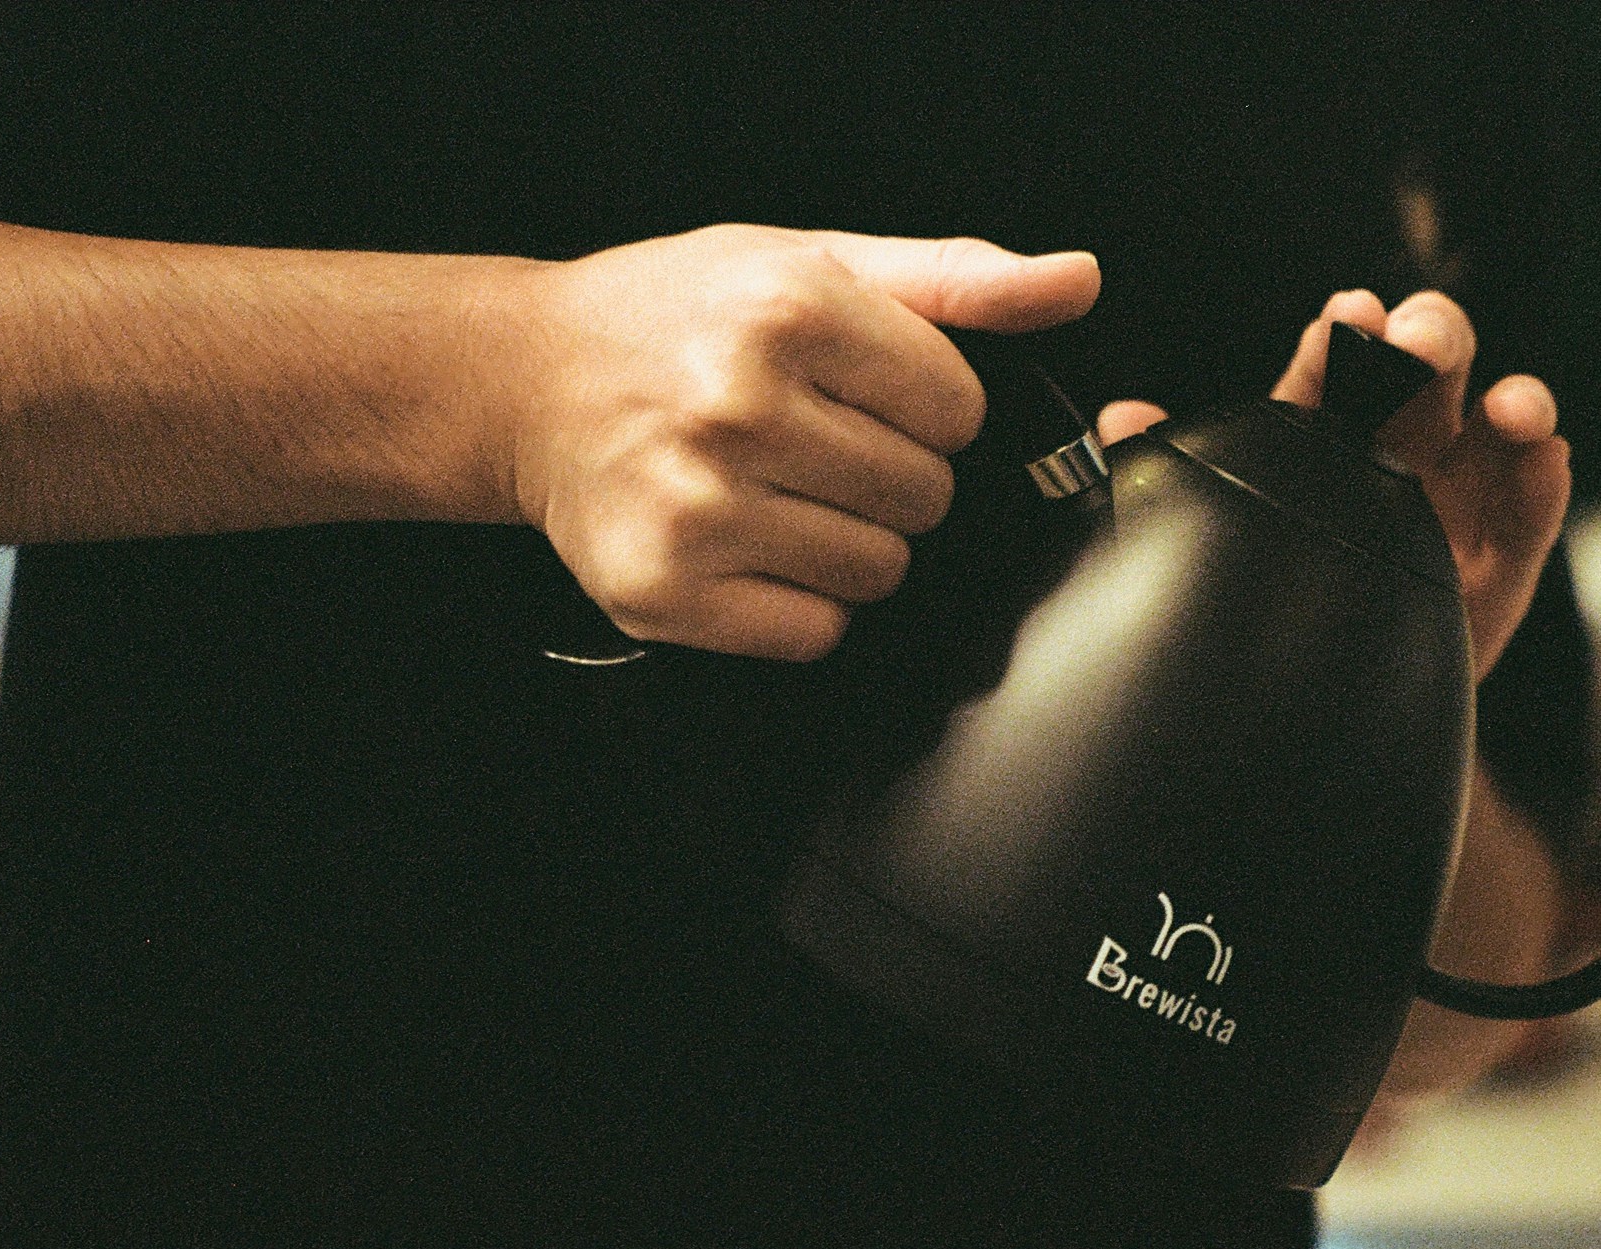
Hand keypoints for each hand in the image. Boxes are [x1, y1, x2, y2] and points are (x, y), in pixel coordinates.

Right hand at [503, 225, 1099, 661]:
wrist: (525, 381)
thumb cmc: (679, 318)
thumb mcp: (815, 263)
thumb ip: (957, 279)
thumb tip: (1075, 281)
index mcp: (786, 308)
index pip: (959, 411)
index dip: (927, 409)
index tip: (859, 395)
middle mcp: (737, 404)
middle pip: (925, 497)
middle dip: (888, 478)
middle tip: (808, 446)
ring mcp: (697, 503)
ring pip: (879, 572)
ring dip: (847, 544)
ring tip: (775, 493)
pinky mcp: (667, 588)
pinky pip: (815, 633)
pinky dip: (797, 605)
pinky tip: (745, 546)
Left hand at [1095, 286, 1570, 681]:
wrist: (1314, 720)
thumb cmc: (1265, 609)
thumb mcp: (1214, 544)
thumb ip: (1170, 479)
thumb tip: (1120, 421)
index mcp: (1325, 431)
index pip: (1338, 364)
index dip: (1346, 337)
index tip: (1348, 321)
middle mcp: (1398, 449)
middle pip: (1429, 370)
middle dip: (1431, 341)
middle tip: (1420, 346)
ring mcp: (1457, 502)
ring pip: (1495, 428)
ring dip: (1512, 401)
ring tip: (1511, 407)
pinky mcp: (1502, 562)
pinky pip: (1531, 511)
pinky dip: (1544, 478)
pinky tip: (1546, 456)